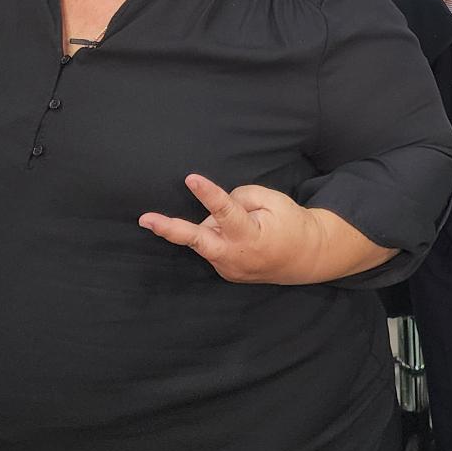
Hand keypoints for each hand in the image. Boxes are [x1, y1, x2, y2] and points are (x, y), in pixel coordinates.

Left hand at [140, 173, 329, 283]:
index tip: (191, 179)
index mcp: (250, 236)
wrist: (306, 258)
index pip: (225, 211)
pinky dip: (220, 235)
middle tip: (145, 220)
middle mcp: (234, 256)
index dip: (208, 194)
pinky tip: (240, 236)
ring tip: (250, 223)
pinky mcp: (225, 272)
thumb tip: (216, 204)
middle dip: (170, 230)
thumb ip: (241, 198)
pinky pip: (214, 244)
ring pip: (208, 236)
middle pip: (197, 240)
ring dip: (214, 225)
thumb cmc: (291, 225)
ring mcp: (227, 268)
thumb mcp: (274, 201)